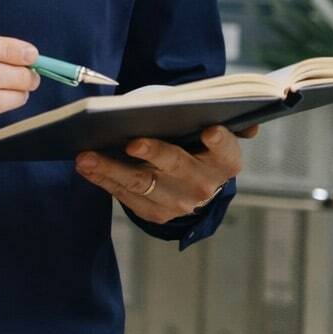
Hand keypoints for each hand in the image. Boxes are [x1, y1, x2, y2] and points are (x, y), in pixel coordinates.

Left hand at [75, 124, 256, 222]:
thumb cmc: (192, 141)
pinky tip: (84, 165)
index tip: (209, 129)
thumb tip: (248, 124)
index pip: (226, 150)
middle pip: (178, 166)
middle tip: (132, 142)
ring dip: (112, 168)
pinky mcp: (155, 213)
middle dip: (155, 153)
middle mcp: (204, 184)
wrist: (189, 182)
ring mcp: (179, 202)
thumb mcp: (206, 127)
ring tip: (86, 155)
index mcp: (224, 160)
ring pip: (143, 183)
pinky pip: (125, 195)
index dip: (220, 141)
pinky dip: (102, 178)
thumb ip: (218, 119)